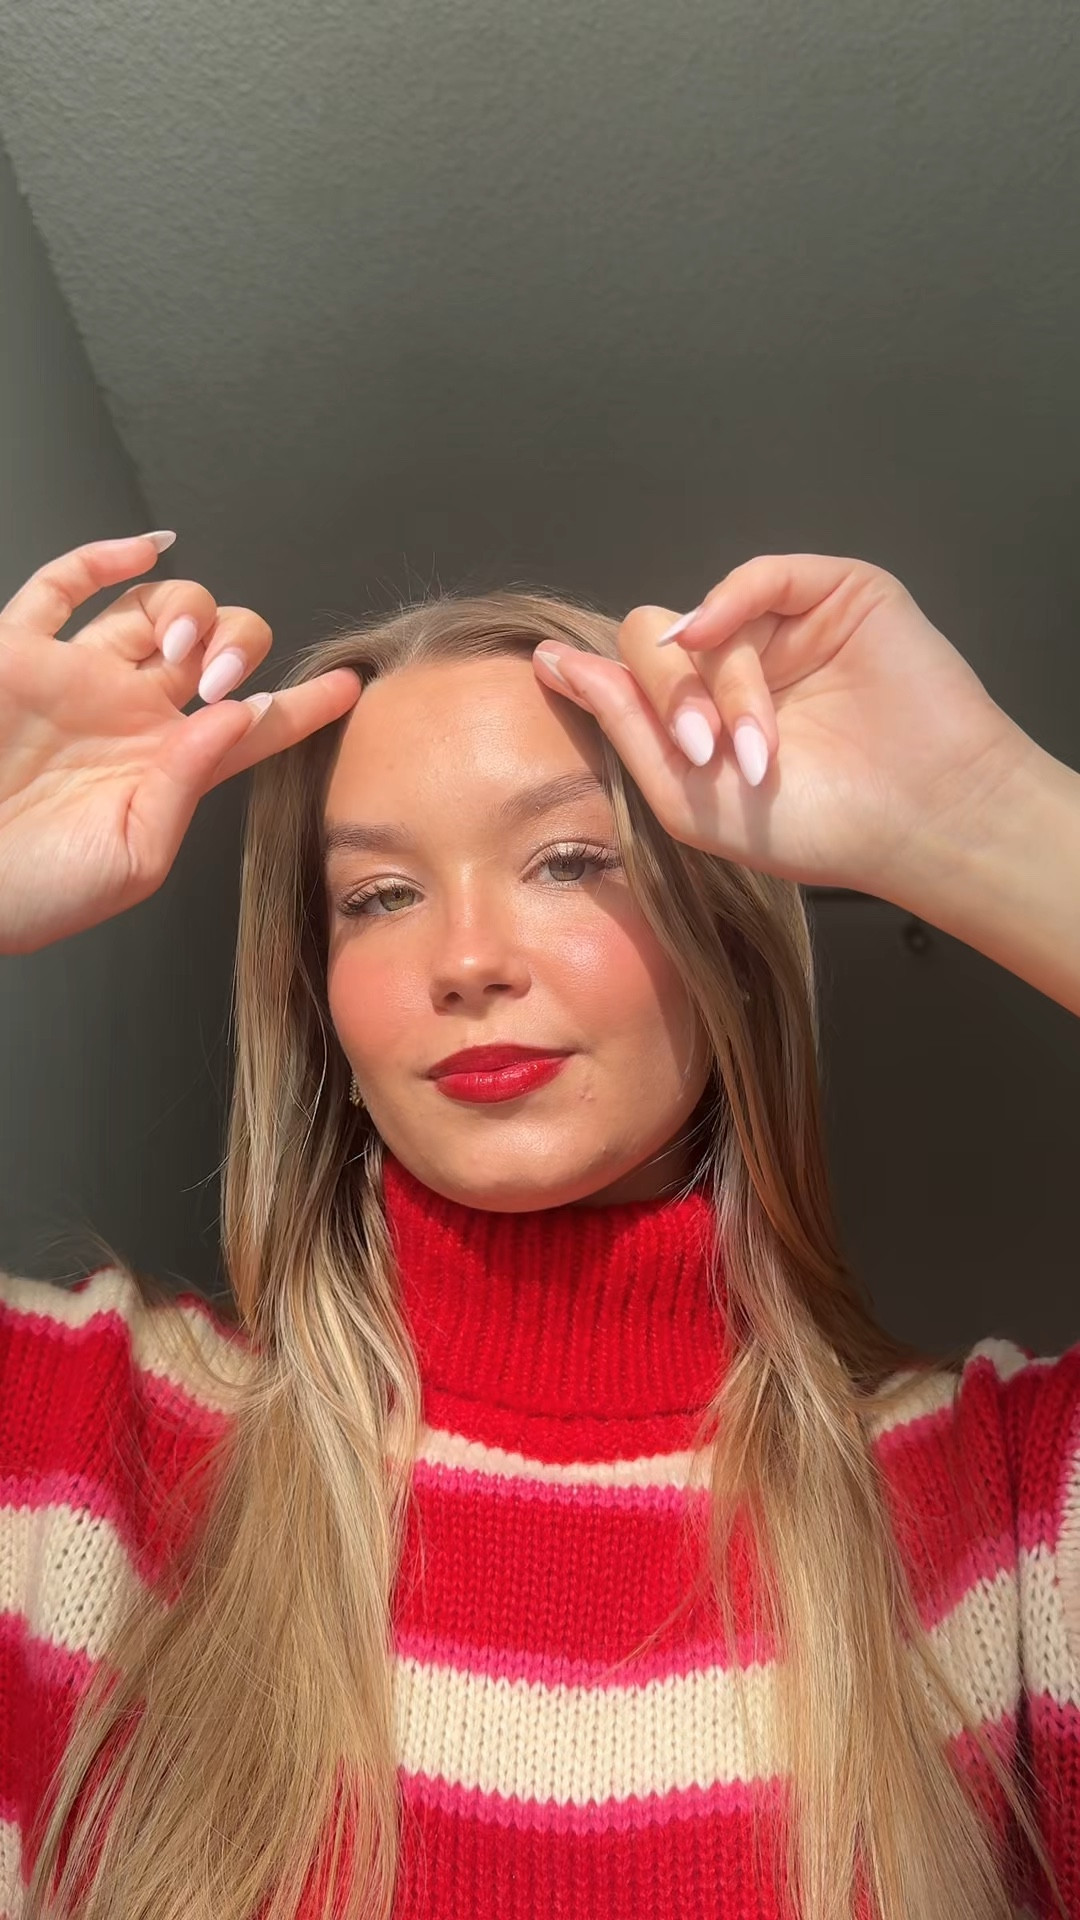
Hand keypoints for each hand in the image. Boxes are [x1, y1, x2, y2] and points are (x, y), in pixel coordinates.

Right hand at [0, 534, 359, 953]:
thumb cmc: (34, 893)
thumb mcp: (134, 858)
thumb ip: (189, 783)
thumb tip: (236, 717)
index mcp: (166, 769)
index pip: (253, 725)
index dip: (305, 704)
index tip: (350, 686)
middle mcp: (128, 716)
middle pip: (215, 648)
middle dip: (236, 646)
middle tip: (217, 682)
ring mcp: (77, 679)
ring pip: (156, 607)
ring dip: (187, 608)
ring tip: (178, 649)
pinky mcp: (18, 653)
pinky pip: (63, 585)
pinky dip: (107, 556)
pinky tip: (146, 552)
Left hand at [531, 553, 1032, 900]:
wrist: (915, 822)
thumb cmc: (813, 825)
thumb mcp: (690, 796)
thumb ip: (626, 726)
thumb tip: (559, 663)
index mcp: (701, 712)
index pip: (631, 675)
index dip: (604, 685)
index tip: (551, 672)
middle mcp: (737, 663)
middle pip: (655, 641)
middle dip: (670, 698)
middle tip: (707, 754)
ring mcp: (786, 624)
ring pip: (708, 619)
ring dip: (722, 687)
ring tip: (758, 752)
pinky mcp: (837, 593)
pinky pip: (762, 573)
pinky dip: (729, 600)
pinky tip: (719, 640)